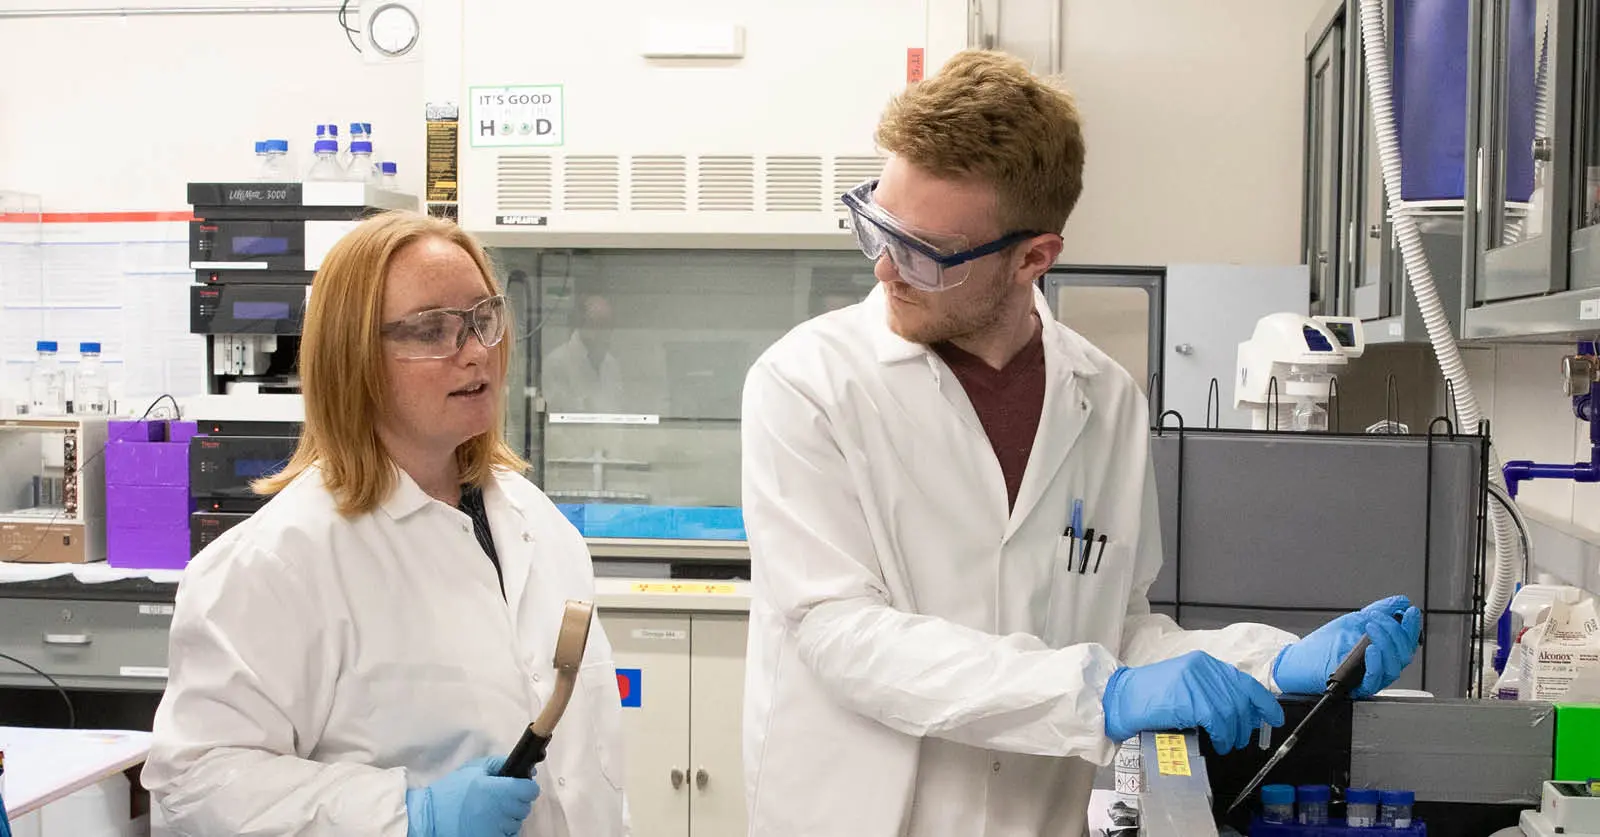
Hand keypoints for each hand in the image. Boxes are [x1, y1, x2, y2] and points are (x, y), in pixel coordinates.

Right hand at [406, 756, 539, 836]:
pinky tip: (488, 823)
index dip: (526, 786)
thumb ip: (500, 763)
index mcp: (497, 790)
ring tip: (489, 812)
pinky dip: (502, 830)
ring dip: (508, 817)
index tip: (519, 785)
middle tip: (498, 798)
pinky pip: (508, 836)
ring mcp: (496, 829)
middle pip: (525, 807)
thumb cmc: (451, 791)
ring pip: (517, 822)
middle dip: (516, 801)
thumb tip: (527, 769)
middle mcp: (500, 811)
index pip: (530, 790)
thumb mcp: (474, 769)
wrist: (430, 818)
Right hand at [1102, 650, 1284, 753]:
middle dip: (1246, 723)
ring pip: (1231, 712)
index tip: (1273, 717)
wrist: (1119, 698)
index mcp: (1203, 662)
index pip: (1244, 680)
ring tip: (1227, 744)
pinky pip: (1217, 721)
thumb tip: (1240, 712)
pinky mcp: (1189, 699)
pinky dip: (1222, 735)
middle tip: (1242, 739)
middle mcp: (1203, 667)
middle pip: (1241, 698)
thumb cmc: (1148, 696)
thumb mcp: (1183, 684)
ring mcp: (1196, 682)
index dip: (1263, 701)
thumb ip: (1209, 690)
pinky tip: (1218, 742)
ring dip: (1233, 733)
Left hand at [1273, 595, 1423, 697]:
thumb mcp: (1353, 621)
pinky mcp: (1358, 687)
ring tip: (1371, 626)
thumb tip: (1400, 602)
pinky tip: (1371, 649)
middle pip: (1404, 655)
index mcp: (1384, 652)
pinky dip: (1376, 663)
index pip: (1407, 642)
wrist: (1299, 660)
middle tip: (1377, 617)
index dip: (1412, 627)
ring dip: (1386, 643)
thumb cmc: (1324, 644)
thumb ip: (1378, 611)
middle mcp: (1381, 666)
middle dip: (1395, 632)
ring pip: (1394, 667)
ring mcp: (1370, 678)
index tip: (1410, 611)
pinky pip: (1375, 679)